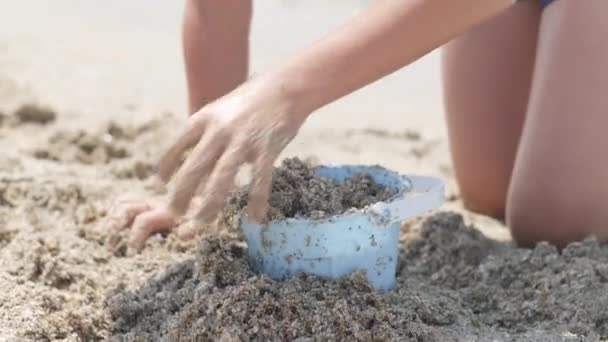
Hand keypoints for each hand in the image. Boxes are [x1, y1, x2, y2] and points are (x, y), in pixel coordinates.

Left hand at [158, 75, 306, 224]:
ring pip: (221, 180)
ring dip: (208, 207)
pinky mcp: (267, 149)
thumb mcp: (220, 109)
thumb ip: (205, 132)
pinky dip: (256, 202)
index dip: (165, 169)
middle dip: (180, 197)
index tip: (161, 185)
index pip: (174, 148)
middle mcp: (218, 130)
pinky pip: (259, 181)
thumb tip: (191, 159)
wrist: (285, 87)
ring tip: (200, 226)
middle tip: (172, 217)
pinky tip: (255, 220)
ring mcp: (243, 141)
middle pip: (193, 170)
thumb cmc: (251, 100)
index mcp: (203, 119)